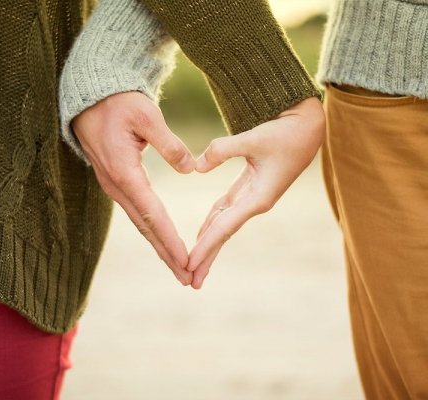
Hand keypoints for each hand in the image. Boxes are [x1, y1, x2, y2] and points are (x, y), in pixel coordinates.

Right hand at [71, 91, 195, 284]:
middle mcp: (117, 186)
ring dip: (159, 246)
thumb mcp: (146, 116)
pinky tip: (162, 240)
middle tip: (187, 278)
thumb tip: (190, 169)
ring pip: (140, 223)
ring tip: (179, 267)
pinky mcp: (116, 182)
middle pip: (146, 227)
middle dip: (166, 254)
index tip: (186, 260)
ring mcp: (114, 186)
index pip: (152, 214)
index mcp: (125, 172)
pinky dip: (151, 230)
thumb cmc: (118, 103)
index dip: (170, 239)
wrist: (90, 98)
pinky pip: (136, 212)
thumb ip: (169, 143)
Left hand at [188, 97, 324, 288]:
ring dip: (208, 243)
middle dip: (207, 257)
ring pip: (224, 224)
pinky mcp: (250, 188)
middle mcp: (255, 203)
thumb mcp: (254, 138)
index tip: (189, 265)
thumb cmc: (286, 133)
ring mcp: (253, 197)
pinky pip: (226, 210)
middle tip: (190, 281)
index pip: (225, 228)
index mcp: (259, 198)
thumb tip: (196, 167)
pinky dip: (213, 222)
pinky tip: (202, 233)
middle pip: (224, 234)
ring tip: (193, 264)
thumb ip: (222, 150)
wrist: (307, 127)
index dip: (205, 246)